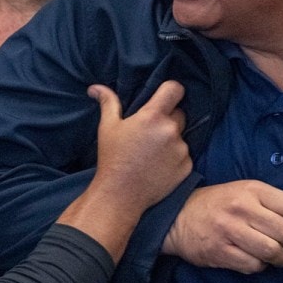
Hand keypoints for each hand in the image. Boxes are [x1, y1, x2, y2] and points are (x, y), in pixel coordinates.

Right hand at [88, 80, 191, 208]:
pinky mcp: (187, 166)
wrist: (120, 195)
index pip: (175, 89)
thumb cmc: (112, 158)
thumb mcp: (108, 127)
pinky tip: (159, 166)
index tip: (165, 96)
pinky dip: (176, 158)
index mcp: (153, 116)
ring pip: (182, 136)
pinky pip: (185, 155)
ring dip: (171, 140)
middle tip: (150, 132)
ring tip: (152, 153)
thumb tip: (95, 87)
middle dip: (168, 119)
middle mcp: (171, 130)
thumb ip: (108, 102)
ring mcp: (181, 149)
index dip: (171, 90)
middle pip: (179, 113)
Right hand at [162, 180, 282, 272]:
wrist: (179, 216)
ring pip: (273, 251)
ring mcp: (230, 231)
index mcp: (255, 190)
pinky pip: (254, 265)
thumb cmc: (222, 203)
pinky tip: (258, 259)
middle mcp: (243, 208)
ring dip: (282, 258)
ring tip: (279, 255)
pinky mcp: (220, 252)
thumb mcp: (255, 195)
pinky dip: (262, 266)